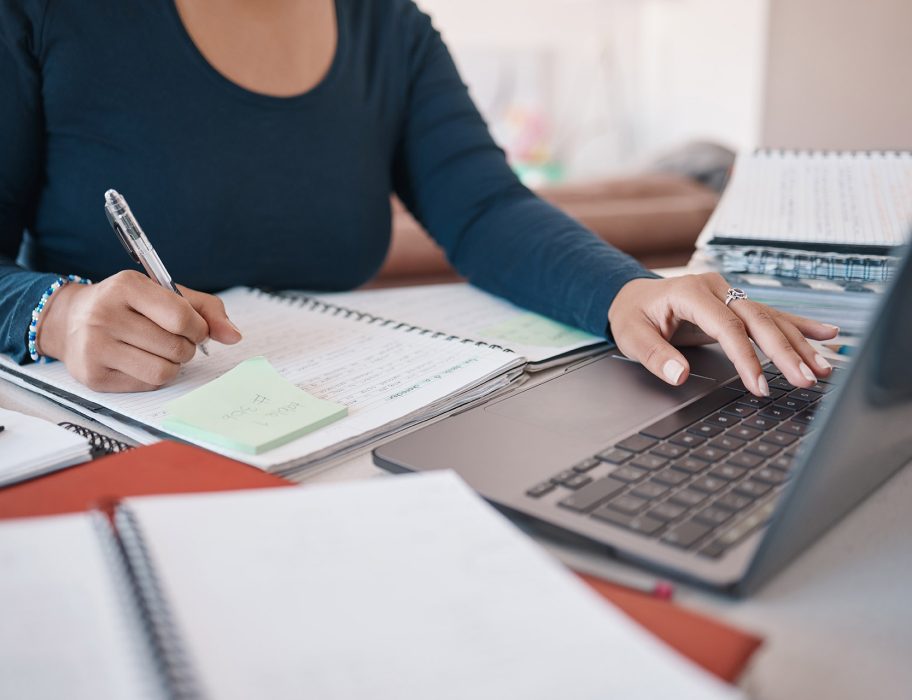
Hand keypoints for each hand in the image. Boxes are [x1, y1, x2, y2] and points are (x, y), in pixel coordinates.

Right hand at [37, 270, 241, 391]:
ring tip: (160, 352)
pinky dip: (154, 376)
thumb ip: (206, 310)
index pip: (181, 317)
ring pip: (164, 371)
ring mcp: (95, 347)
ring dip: (173, 365)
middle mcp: (105, 314)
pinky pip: (147, 385)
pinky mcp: (93, 376)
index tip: (196, 329)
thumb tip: (234, 336)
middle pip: (176, 347)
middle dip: (186, 347)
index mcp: (126, 286)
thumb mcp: (165, 294)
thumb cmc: (130, 306)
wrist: (72, 320)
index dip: (199, 329)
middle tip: (174, 340)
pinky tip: (140, 361)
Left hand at [607, 274, 838, 396]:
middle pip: (758, 320)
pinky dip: (799, 326)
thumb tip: (678, 375)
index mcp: (690, 292)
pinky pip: (771, 315)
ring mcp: (729, 292)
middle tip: (805, 379)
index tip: (759, 385)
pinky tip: (826, 334)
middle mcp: (716, 288)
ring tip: (823, 367)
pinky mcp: (736, 302)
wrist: (633, 296)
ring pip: (770, 318)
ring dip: (798, 344)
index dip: (746, 357)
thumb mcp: (632, 335)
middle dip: (785, 352)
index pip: (727, 327)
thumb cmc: (633, 315)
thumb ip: (654, 355)